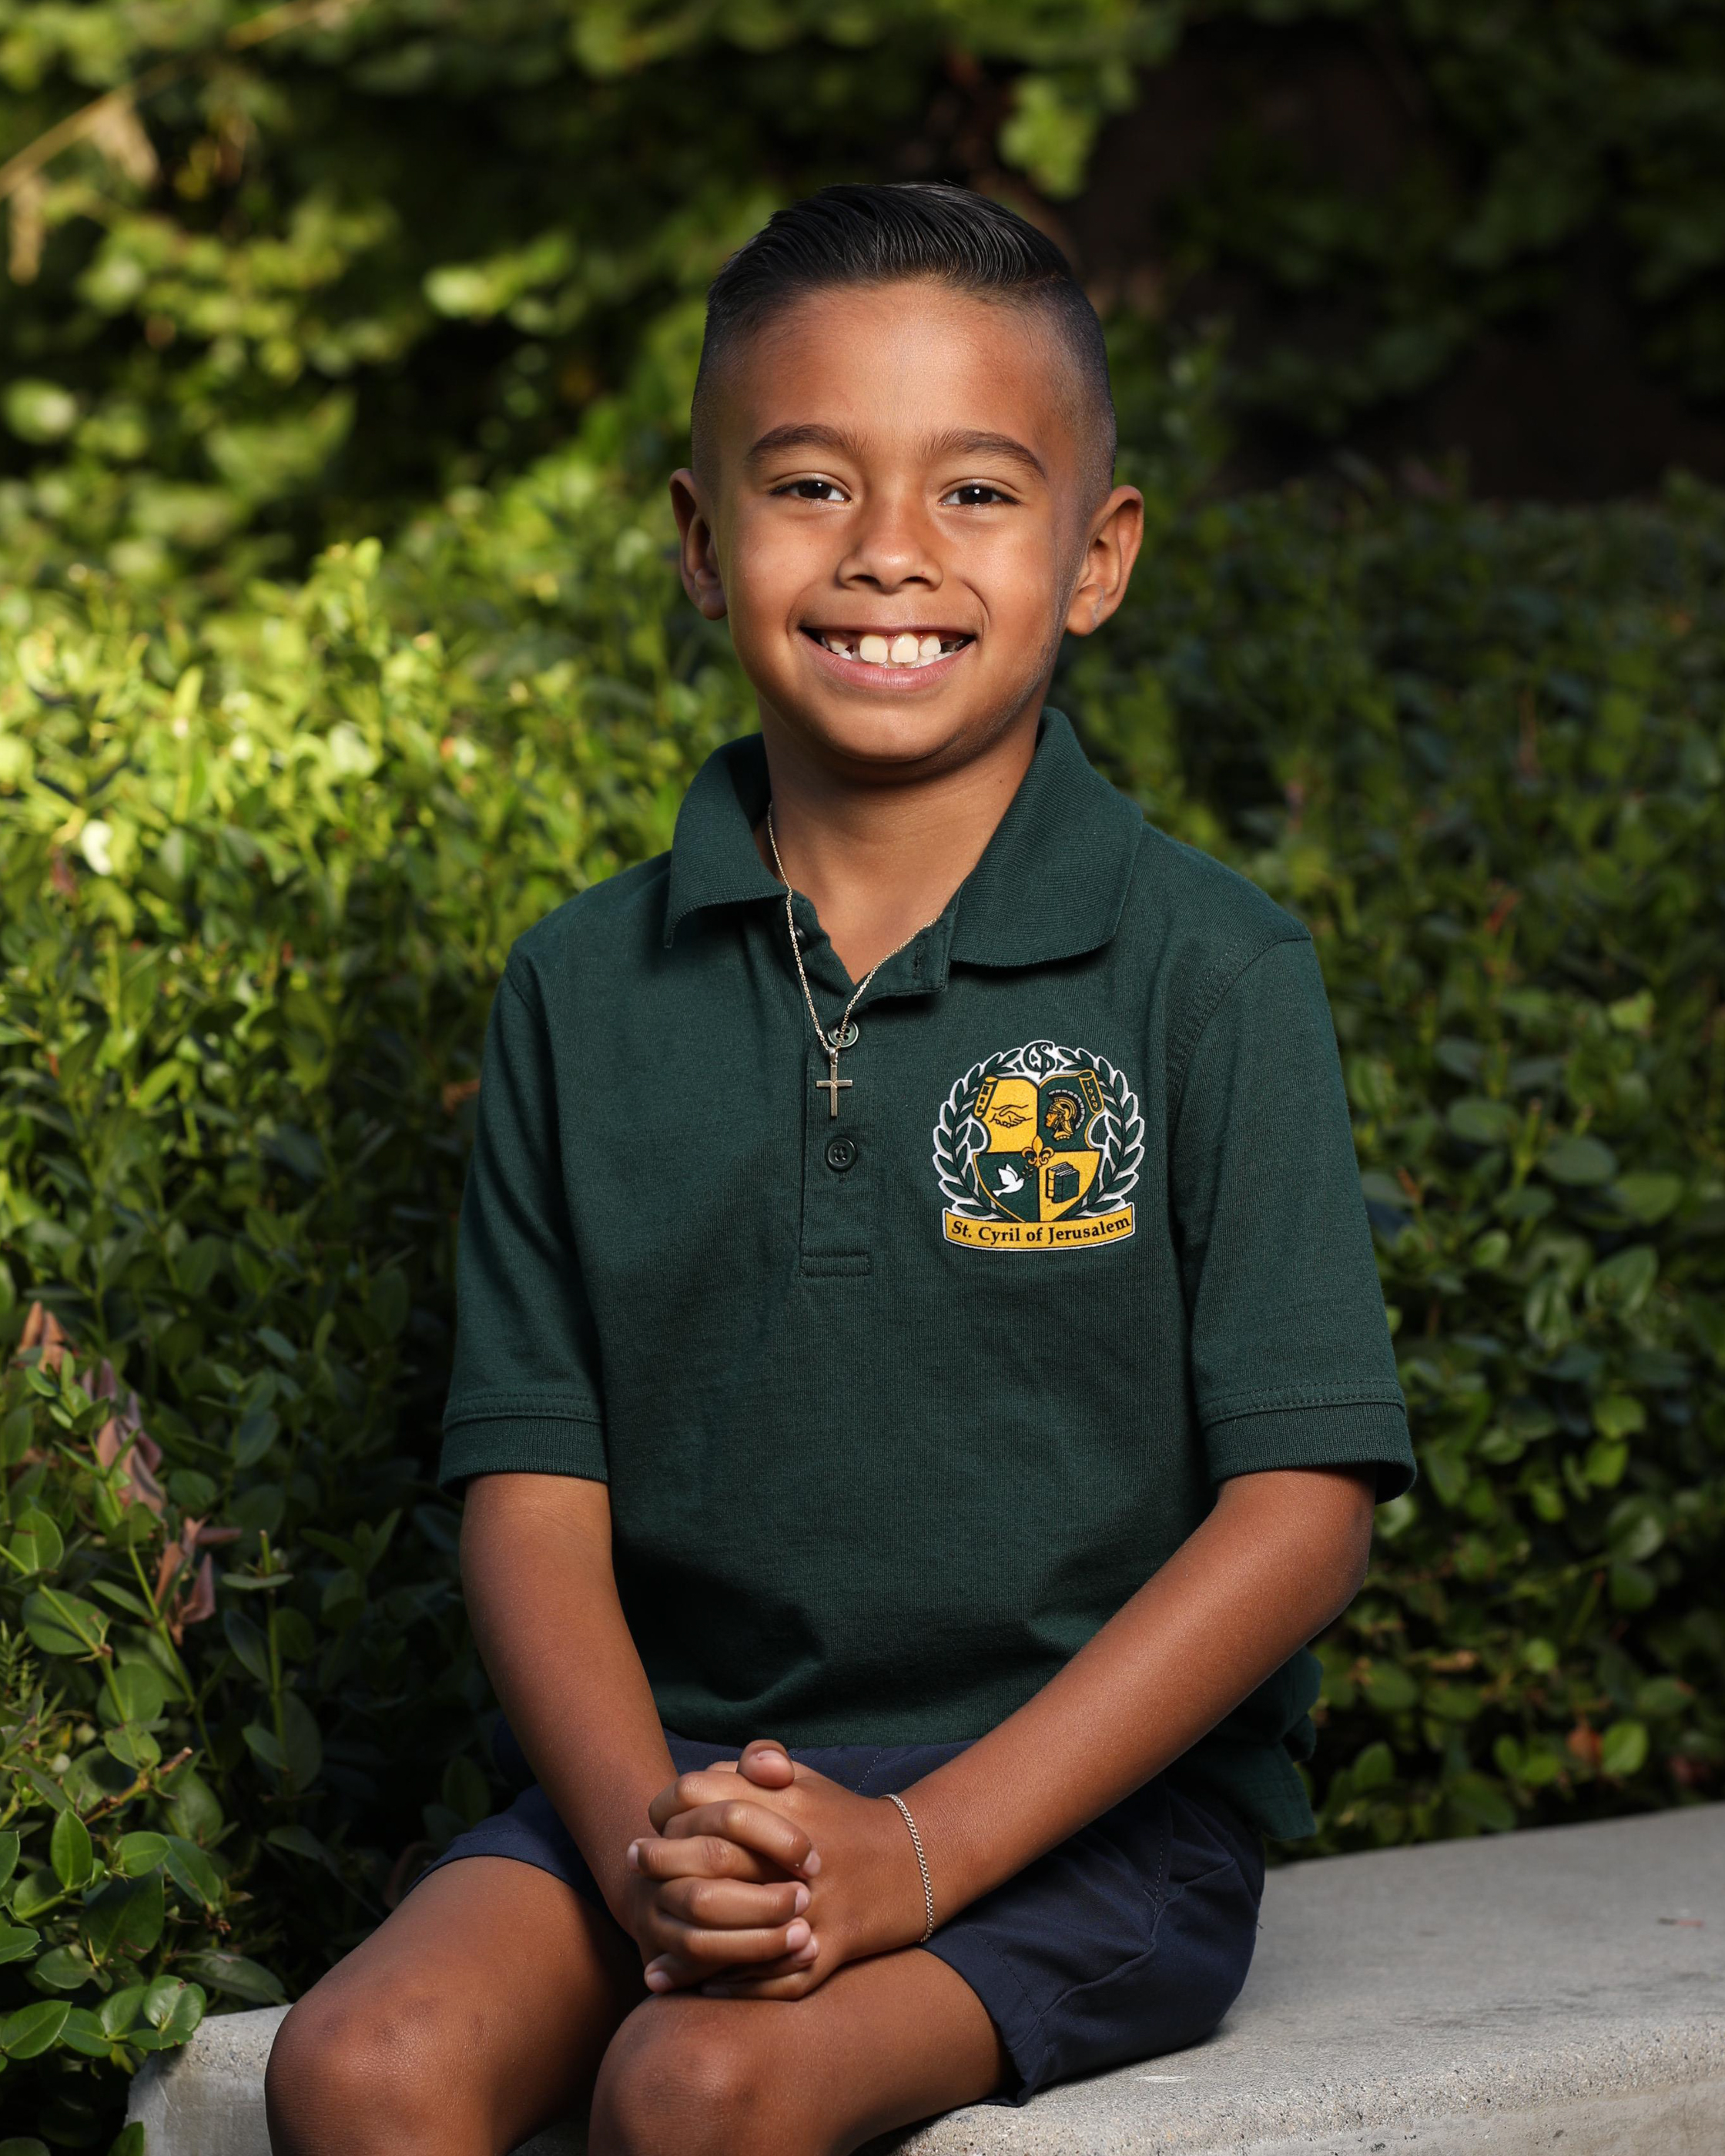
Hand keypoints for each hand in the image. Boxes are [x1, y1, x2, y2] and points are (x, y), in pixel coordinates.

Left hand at [635, 1737, 930, 1999]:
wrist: (917, 1861)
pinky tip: (704, 1989)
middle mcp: (791, 1853)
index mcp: (784, 1805)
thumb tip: (706, 1773)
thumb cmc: (847, 1818)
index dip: (667, 1810)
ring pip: (731, 1930)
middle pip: (705, 1859)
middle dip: (661, 1867)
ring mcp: (810, 1905)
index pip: (702, 1797)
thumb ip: (759, 1764)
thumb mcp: (808, 1779)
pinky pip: (771, 1977)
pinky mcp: (829, 1948)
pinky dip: (735, 1987)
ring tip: (655, 1954)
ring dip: (686, 1944)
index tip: (650, 1825)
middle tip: (635, 1871)